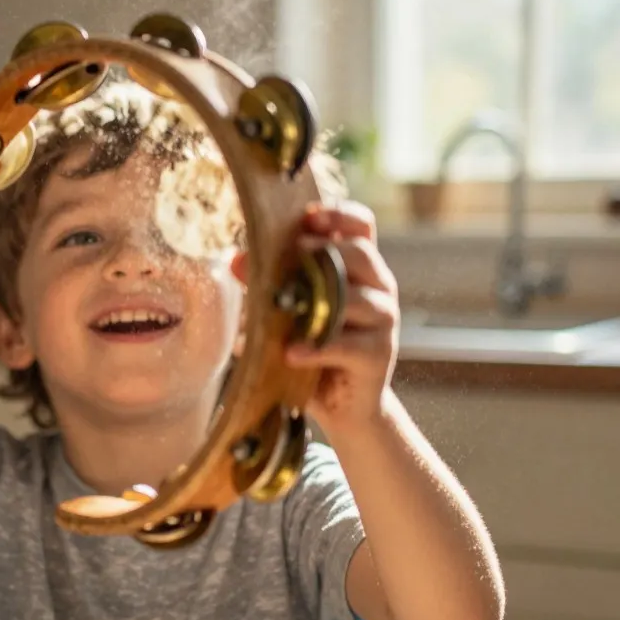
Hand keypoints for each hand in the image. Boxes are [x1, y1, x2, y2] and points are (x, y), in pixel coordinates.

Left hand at [232, 200, 398, 437]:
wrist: (343, 405)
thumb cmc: (314, 347)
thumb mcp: (290, 311)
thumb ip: (269, 283)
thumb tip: (237, 260)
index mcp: (359, 268)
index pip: (361, 226)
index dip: (339, 214)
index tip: (308, 217)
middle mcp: (378, 288)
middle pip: (360, 254)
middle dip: (325, 252)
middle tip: (295, 255)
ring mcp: (383, 321)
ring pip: (356, 298)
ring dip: (319, 301)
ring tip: (286, 306)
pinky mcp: (378, 355)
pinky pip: (347, 344)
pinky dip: (316, 347)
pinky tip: (291, 352)